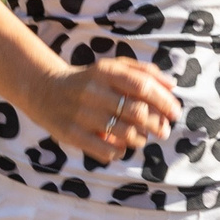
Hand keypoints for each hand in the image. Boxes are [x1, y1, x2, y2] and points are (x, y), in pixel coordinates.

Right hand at [23, 57, 180, 163]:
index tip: (175, 112)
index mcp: (105, 71)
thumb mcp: (112, 67)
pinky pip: (106, 151)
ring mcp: (81, 113)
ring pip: (125, 134)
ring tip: (141, 138)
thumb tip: (172, 85)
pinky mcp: (71, 134)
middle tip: (163, 130)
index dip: (164, 101)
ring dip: (141, 139)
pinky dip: (120, 152)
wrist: (45, 90)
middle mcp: (93, 91)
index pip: (143, 86)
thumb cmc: (89, 80)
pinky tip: (121, 146)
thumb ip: (143, 72)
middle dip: (158, 124)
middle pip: (138, 112)